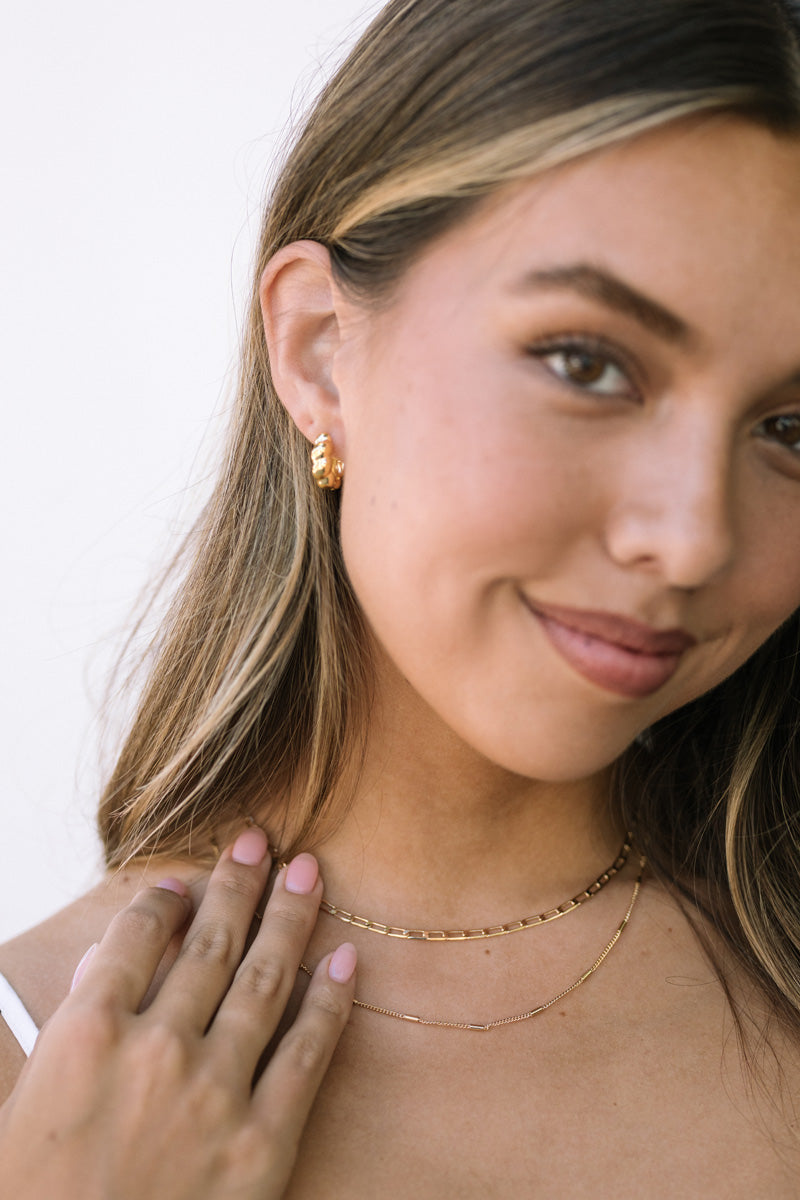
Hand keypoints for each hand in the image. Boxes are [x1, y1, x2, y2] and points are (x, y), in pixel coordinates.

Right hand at [0, 829, 355, 1198]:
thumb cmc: (35, 1199)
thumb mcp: (19, 1106)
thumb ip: (64, 1026)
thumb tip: (105, 961)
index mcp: (86, 1035)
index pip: (137, 937)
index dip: (165, 900)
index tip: (185, 882)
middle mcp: (156, 1049)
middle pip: (210, 943)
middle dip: (239, 884)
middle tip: (262, 841)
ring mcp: (215, 1093)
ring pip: (263, 981)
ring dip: (290, 919)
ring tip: (308, 874)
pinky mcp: (264, 1142)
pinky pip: (306, 1053)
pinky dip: (331, 1000)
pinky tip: (346, 957)